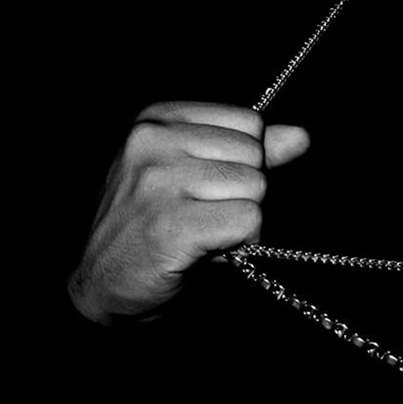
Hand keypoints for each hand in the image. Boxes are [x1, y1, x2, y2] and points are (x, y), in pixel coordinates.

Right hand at [68, 102, 309, 322]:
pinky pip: (247, 221)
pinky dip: (239, 244)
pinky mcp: (169, 225)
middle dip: (244, 193)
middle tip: (204, 217)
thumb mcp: (194, 174)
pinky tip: (203, 252)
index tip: (211, 187)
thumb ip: (246, 151)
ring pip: (254, 187)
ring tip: (203, 234)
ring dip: (241, 221)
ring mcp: (157, 182)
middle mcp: (152, 141)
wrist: (101, 284)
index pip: (249, 122)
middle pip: (254, 155)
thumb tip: (300, 136)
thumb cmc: (152, 226)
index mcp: (159, 119)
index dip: (246, 162)